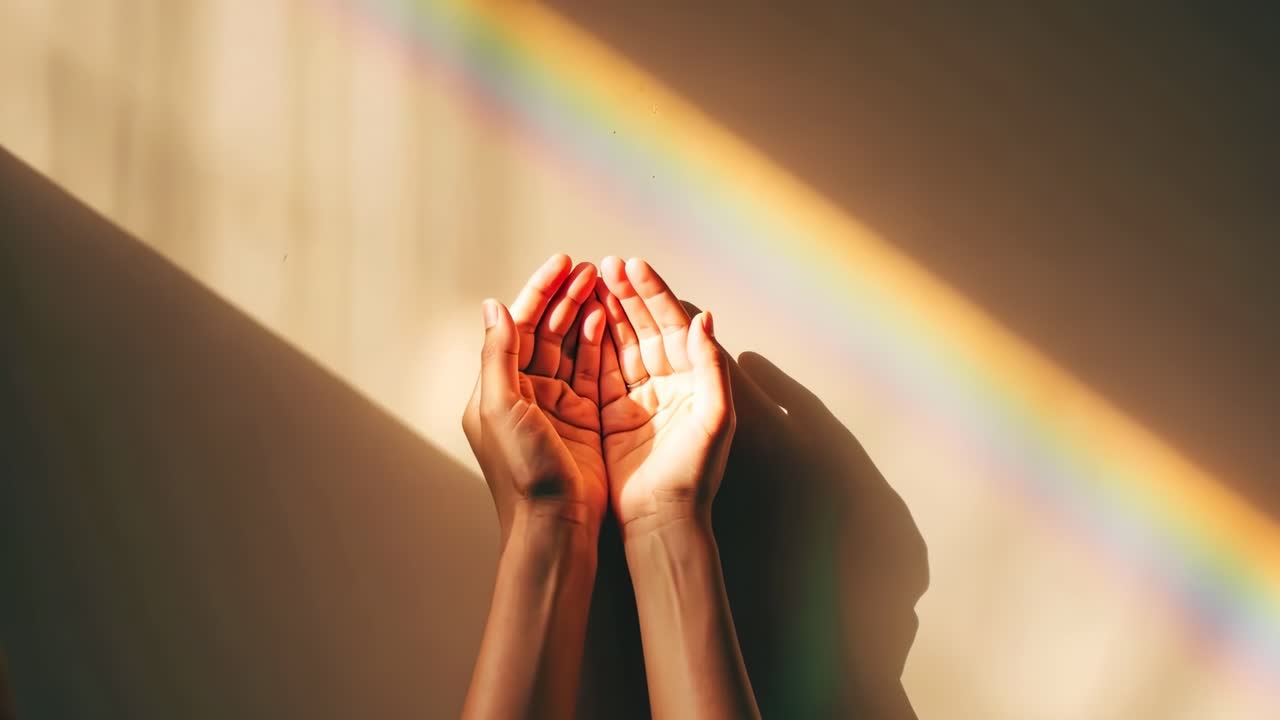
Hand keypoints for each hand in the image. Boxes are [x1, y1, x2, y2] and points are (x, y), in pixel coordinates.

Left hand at [461, 255, 608, 538]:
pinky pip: (592, 369)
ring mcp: (555, 404)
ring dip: (583, 313)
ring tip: (602, 284)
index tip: (563, 263)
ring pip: (570, 345)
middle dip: (566, 296)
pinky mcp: (584, 417)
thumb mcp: (499, 407)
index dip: (539, 291)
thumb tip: (495, 306)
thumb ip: (498, 355)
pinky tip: (609, 319)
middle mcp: (524, 392)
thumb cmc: (522, 472)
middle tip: (591, 268)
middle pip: (545, 330)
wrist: (555, 524)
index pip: (518, 325)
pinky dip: (599, 342)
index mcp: (497, 388)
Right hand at [595, 257, 734, 532]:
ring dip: (608, 312)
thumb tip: (705, 318)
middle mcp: (668, 382)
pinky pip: (601, 370)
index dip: (653, 293)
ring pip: (622, 343)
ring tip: (591, 281)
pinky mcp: (613, 415)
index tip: (633, 265)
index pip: (673, 323)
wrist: (663, 520)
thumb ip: (711, 365)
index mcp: (694, 378)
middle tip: (607, 264)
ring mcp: (639, 397)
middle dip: (627, 294)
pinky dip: (592, 344)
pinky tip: (579, 320)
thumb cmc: (694, 473)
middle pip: (646, 326)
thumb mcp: (713, 416)